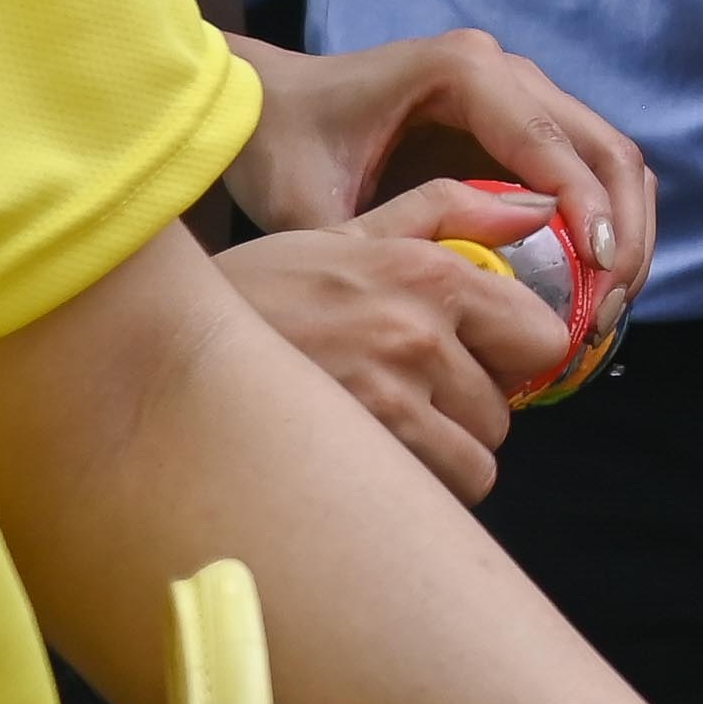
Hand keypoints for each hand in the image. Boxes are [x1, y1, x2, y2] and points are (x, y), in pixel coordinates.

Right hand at [213, 204, 570, 502]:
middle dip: (468, 412)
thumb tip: (538, 209)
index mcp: (429, 274)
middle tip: (414, 398)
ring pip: (474, 463)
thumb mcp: (347, 233)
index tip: (479, 360)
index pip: (540, 337)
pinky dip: (411, 489)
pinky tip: (365, 461)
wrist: (162, 345)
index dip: (513, 355)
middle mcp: (420, 335)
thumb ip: (448, 212)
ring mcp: (391, 401)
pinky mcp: (360, 456)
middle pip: (503, 411)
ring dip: (441, 458)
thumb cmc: (258, 288)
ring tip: (385, 434)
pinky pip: (431, 494)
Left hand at [232, 26, 657, 299]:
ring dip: (623, 230)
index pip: (552, 144)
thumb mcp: (314, 207)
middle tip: (609, 309)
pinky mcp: (520, 126)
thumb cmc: (282, 148)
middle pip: (605, 147)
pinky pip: (586, 171)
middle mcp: (506, 72)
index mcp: (463, 73)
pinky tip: (589, 285)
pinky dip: (603, 224)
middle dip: (622, 231)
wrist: (264, 108)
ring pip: (610, 159)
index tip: (602, 278)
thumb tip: (464, 302)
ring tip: (606, 308)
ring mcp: (520, 94)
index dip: (589, 212)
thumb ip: (382, 246)